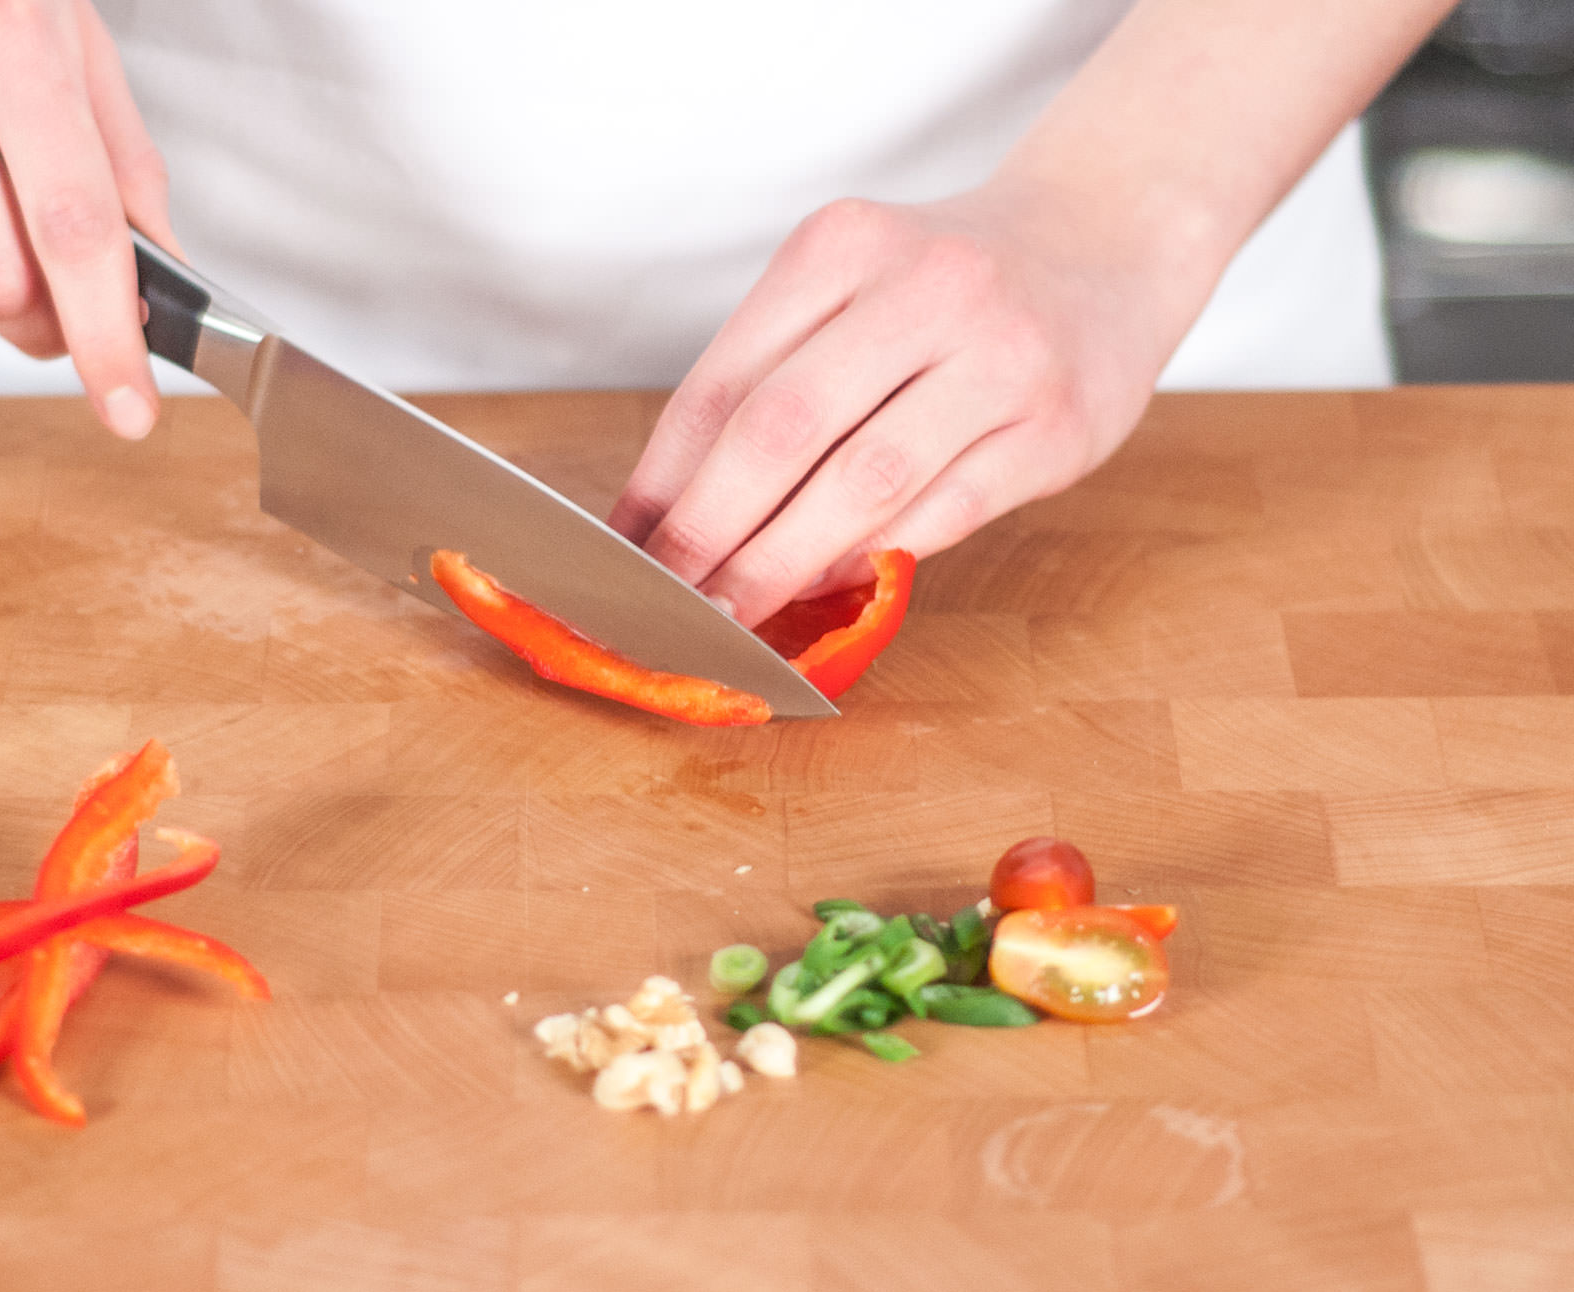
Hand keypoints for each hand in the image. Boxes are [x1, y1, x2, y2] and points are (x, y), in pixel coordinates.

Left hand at [607, 186, 1179, 625]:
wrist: (1105, 241)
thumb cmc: (946, 287)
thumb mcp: (850, 286)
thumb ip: (771, 378)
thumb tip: (669, 514)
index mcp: (843, 245)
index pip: (724, 382)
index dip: (662, 479)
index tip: (623, 549)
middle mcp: (926, 287)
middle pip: (782, 432)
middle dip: (709, 532)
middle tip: (667, 599)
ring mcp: (1001, 356)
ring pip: (863, 483)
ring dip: (782, 563)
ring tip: (731, 612)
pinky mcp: (1056, 427)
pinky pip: (942, 512)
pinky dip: (870, 558)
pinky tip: (823, 586)